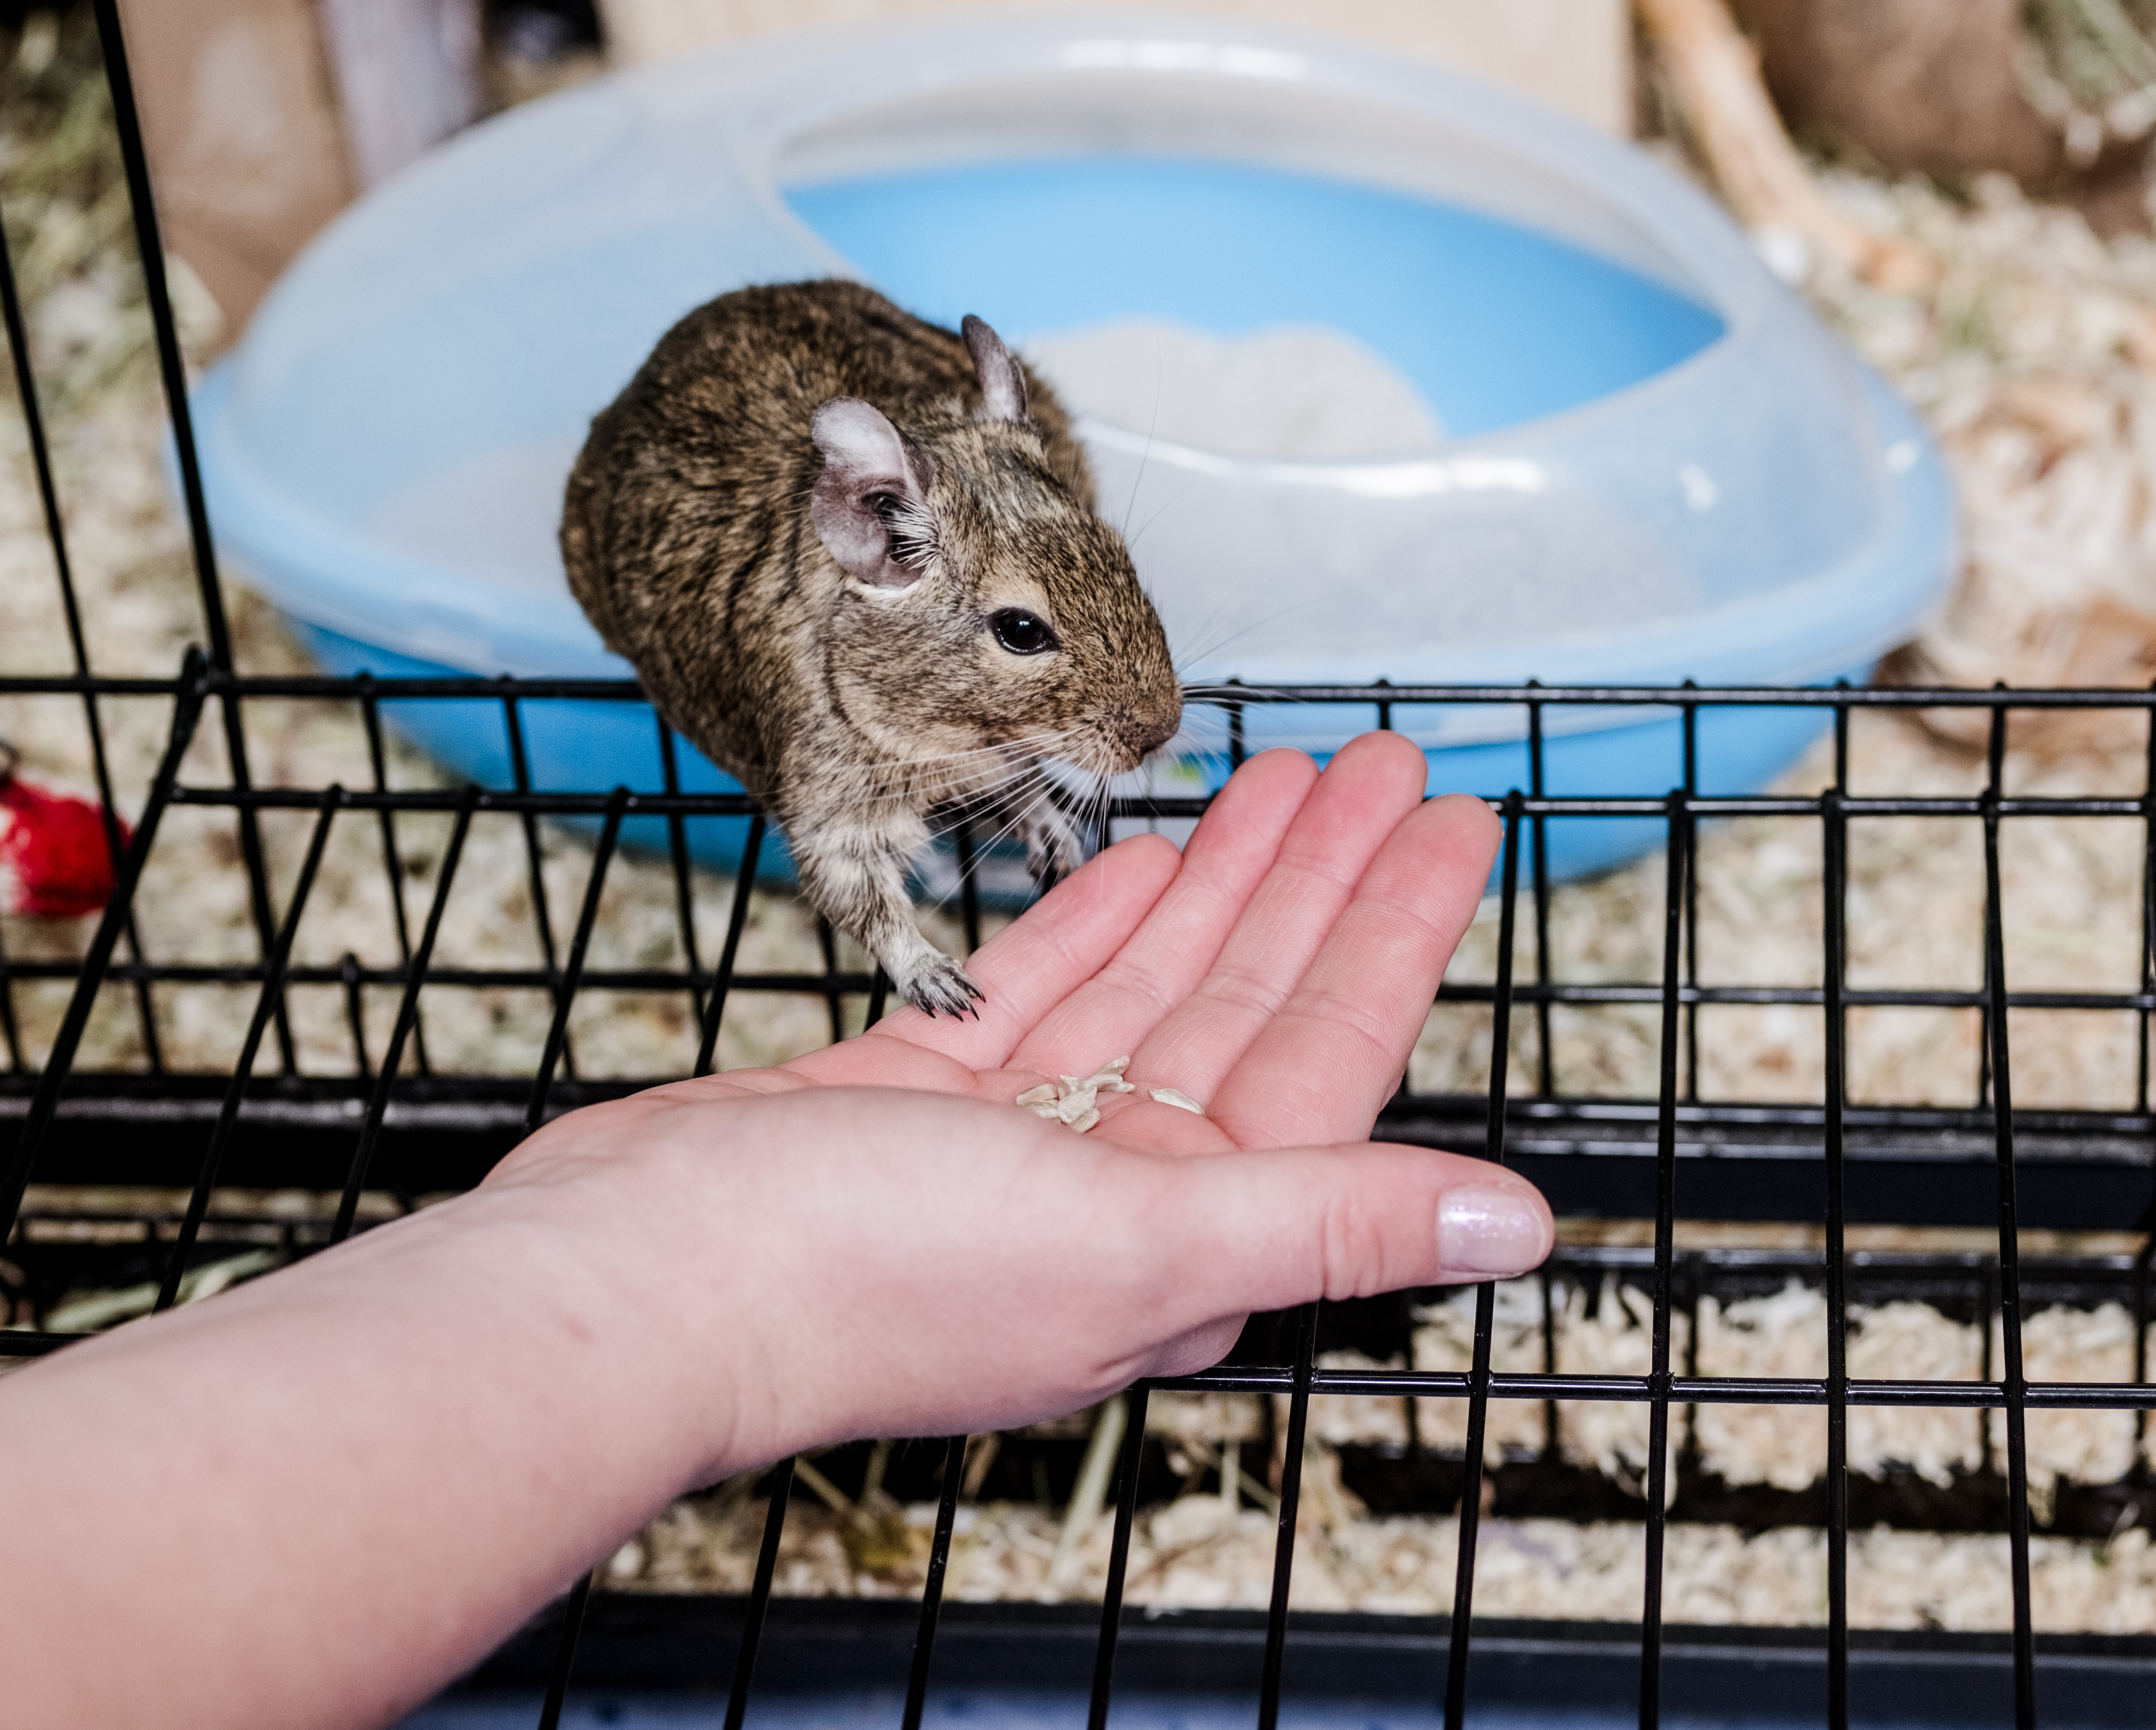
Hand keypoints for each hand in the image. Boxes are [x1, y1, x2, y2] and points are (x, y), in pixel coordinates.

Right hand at [490, 733, 1553, 1477]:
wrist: (632, 1287)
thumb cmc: (866, 1278)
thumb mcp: (1138, 1245)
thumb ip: (1333, 1222)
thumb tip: (1522, 1232)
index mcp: (1184, 1235)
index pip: (1328, 1050)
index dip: (1395, 929)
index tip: (1453, 820)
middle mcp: (1111, 1195)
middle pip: (1250, 1000)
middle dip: (1320, 876)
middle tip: (1385, 759)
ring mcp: (1009, 1146)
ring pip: (1152, 981)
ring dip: (1223, 879)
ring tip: (1287, 776)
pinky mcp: (911, 1104)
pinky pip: (1040, 992)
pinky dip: (1098, 920)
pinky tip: (1147, 856)